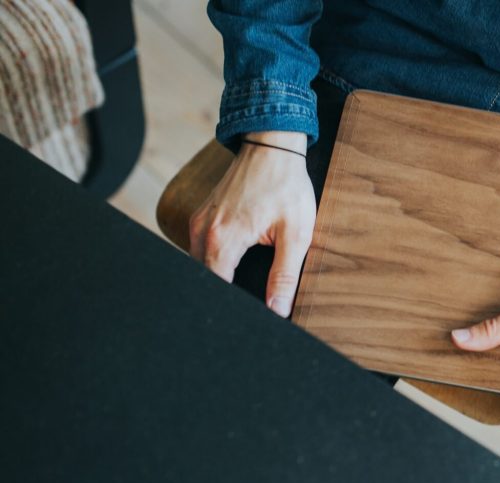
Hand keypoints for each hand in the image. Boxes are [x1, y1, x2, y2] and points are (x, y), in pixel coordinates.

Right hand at [189, 131, 315, 316]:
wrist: (273, 145)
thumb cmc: (287, 186)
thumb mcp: (296, 234)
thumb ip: (286, 275)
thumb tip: (277, 310)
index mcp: (223, 240)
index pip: (217, 289)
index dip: (233, 307)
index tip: (248, 315)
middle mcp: (203, 232)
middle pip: (205, 279)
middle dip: (224, 294)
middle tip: (248, 307)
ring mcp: (199, 221)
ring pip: (199, 265)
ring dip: (217, 277)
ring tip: (240, 290)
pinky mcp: (202, 214)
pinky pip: (199, 248)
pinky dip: (213, 261)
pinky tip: (233, 267)